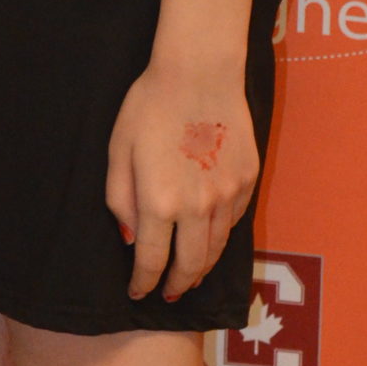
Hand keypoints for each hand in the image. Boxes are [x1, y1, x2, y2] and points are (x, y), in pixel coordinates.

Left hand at [105, 66, 258, 302]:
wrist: (199, 71)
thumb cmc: (150, 104)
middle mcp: (197, 208)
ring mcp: (227, 195)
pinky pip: (233, 221)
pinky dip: (220, 236)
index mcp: (159, 203)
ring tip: (190, 275)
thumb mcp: (119, 150)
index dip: (143, 282)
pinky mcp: (247, 180)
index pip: (152, 261)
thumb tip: (130, 240)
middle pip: (190, 265)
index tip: (138, 293)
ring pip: (216, 248)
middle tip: (168, 295)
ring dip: (201, 268)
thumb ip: (120, 200)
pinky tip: (211, 237)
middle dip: (176, 286)